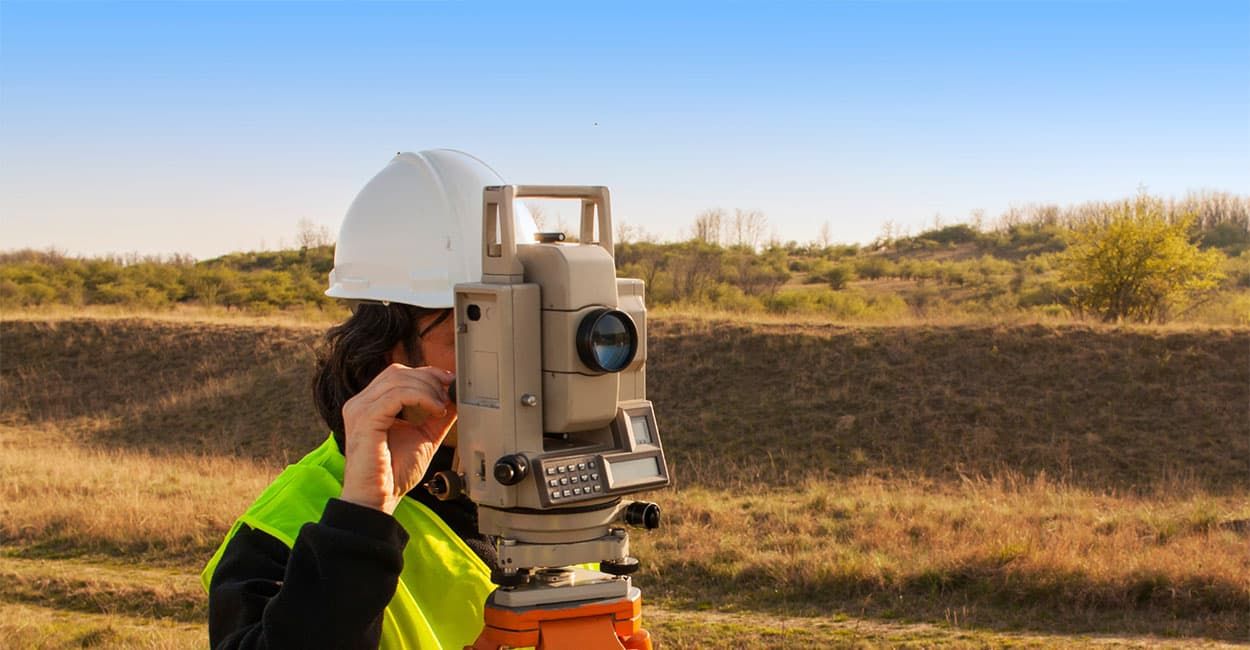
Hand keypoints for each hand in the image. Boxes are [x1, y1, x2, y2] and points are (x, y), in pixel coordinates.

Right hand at [339, 364, 455, 513]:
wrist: (378, 500)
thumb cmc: (393, 474)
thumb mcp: (424, 437)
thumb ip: (436, 417)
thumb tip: (455, 399)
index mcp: (371, 405)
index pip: (398, 374)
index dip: (426, 374)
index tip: (449, 384)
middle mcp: (361, 403)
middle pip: (398, 372)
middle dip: (429, 379)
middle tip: (447, 398)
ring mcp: (360, 409)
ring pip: (398, 379)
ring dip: (428, 389)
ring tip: (440, 409)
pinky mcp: (366, 419)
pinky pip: (397, 394)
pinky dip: (421, 397)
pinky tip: (434, 411)